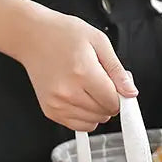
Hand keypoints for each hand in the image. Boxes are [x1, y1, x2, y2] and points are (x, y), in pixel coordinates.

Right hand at [16, 8, 137, 130]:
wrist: (31, 36)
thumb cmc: (62, 34)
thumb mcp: (98, 42)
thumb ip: (117, 70)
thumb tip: (131, 92)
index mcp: (83, 72)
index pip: (113, 102)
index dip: (119, 95)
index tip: (115, 86)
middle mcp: (68, 92)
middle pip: (105, 113)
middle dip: (108, 101)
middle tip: (98, 82)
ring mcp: (58, 104)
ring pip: (94, 122)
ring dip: (97, 110)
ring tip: (86, 88)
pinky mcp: (51, 111)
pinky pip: (79, 126)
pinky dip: (85, 117)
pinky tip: (78, 98)